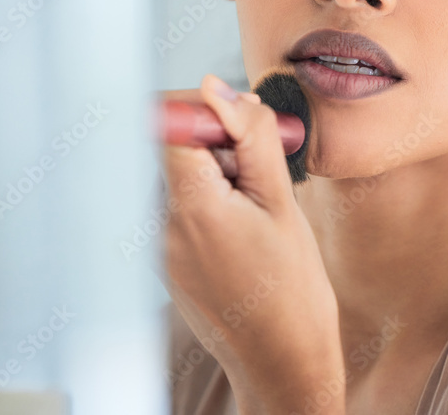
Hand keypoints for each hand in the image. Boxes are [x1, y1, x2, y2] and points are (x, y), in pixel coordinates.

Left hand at [160, 74, 345, 413]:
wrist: (281, 359)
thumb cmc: (291, 289)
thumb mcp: (281, 201)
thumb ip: (250, 137)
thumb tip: (219, 87)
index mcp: (189, 206)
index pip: (166, 122)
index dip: (205, 110)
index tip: (242, 124)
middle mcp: (159, 224)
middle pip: (170, 145)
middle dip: (218, 141)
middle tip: (264, 164)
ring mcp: (156, 244)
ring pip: (176, 172)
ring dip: (217, 169)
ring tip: (259, 202)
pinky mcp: (163, 258)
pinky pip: (178, 203)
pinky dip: (211, 197)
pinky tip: (246, 223)